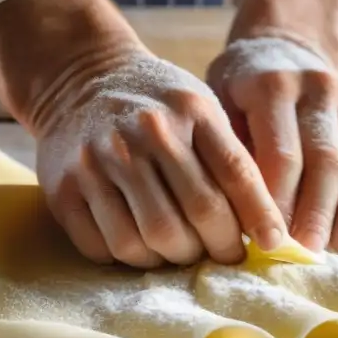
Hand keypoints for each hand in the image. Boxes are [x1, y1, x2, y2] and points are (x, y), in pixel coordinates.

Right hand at [34, 50, 286, 268]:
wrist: (79, 79)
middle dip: (217, 247)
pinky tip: (140, 244)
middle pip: (195, 216)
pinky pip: (104, 248)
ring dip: (172, 258)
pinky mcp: (63, 188)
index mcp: (189, 110)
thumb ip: (231, 157)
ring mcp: (98, 161)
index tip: (274, 245)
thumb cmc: (156, 106)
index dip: (259, 217)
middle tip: (221, 254)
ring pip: (148, 241)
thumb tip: (269, 228)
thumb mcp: (200, 109)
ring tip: (180, 250)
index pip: (235, 174)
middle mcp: (143, 133)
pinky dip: (128, 257)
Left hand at [206, 35, 337, 255]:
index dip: (278, 202)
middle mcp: (320, 89)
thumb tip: (242, 218)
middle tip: (310, 251)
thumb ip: (232, 154)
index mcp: (273, 87)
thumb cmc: (240, 97)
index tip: (271, 241)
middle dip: (318, 212)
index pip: (281, 155)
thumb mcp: (220, 109)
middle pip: (326, 161)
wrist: (283, 52)